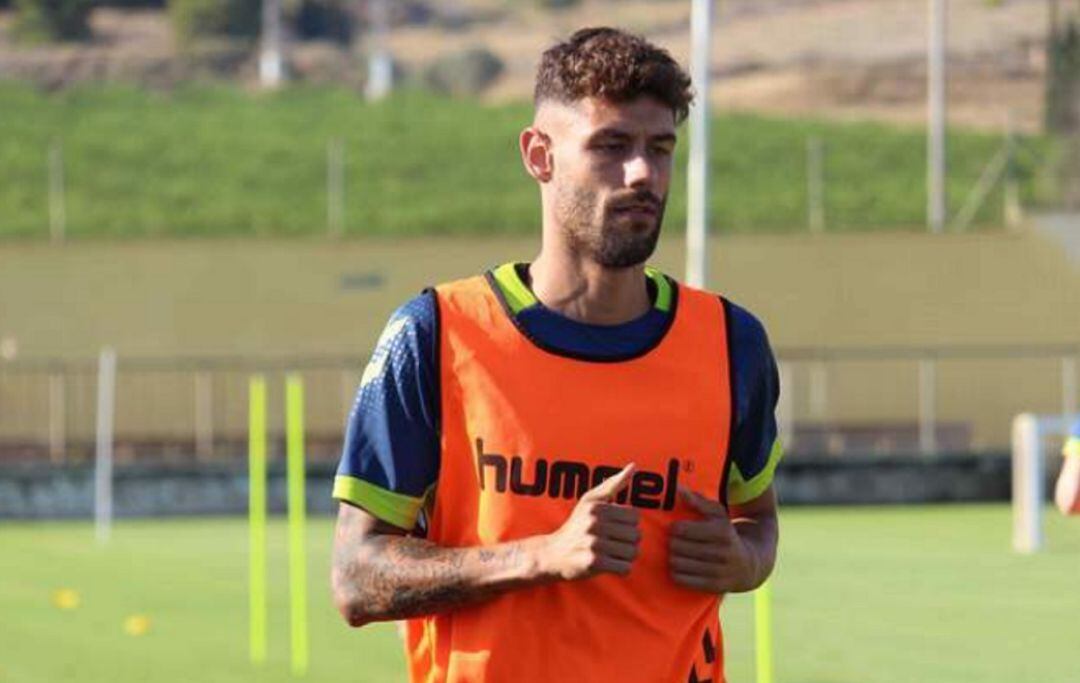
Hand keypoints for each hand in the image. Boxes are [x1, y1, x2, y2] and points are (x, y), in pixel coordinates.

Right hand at [539, 464, 640, 580]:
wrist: (551, 554)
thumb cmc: (576, 525)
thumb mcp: (590, 500)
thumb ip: (613, 484)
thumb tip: (634, 466)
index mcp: (597, 506)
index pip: (635, 516)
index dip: (627, 524)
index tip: (613, 528)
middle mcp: (595, 523)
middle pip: (636, 535)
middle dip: (628, 541)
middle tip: (611, 543)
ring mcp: (594, 543)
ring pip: (633, 552)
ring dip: (625, 556)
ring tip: (610, 553)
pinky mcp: (593, 562)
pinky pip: (625, 568)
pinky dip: (621, 569)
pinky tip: (609, 565)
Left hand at [669, 487, 759, 593]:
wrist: (750, 565)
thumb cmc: (727, 534)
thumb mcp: (718, 515)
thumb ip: (698, 501)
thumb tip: (679, 489)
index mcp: (722, 532)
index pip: (682, 530)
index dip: (675, 528)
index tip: (678, 528)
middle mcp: (722, 553)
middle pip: (677, 546)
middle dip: (673, 542)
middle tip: (677, 541)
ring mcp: (718, 572)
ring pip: (677, 563)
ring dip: (674, 557)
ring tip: (679, 553)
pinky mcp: (713, 587)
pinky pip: (680, 579)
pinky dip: (677, 572)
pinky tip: (683, 566)